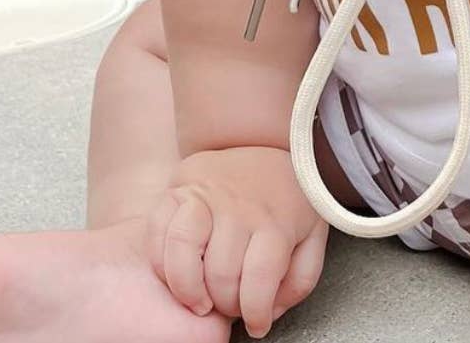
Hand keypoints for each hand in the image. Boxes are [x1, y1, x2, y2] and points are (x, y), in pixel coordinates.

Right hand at [145, 144, 329, 337]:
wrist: (269, 145)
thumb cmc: (289, 200)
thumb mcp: (312, 235)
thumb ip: (301, 278)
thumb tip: (271, 312)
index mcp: (276, 220)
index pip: (260, 281)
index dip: (256, 313)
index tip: (257, 324)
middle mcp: (239, 207)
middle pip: (221, 274)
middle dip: (225, 305)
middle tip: (230, 306)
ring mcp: (206, 195)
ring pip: (183, 250)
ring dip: (187, 289)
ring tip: (200, 301)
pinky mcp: (180, 187)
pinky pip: (157, 229)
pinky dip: (160, 261)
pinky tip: (176, 273)